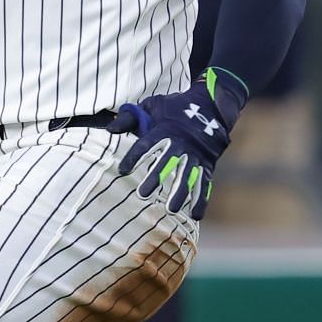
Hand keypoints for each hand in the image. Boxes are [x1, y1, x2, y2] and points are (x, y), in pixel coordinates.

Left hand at [108, 68, 247, 219]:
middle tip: (142, 195)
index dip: (134, 157)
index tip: (122, 170)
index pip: (146, 145)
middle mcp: (181, 144)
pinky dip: (202, 199)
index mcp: (164, 129)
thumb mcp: (151, 106)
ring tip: (172, 210)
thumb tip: (110, 130)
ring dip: (181, 193)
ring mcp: (196, 155)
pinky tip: (196, 215)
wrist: (211, 105)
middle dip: (156, 178)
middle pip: (167, 163)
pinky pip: (205, 183)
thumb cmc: (174, 108)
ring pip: (188, 176)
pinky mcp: (208, 164)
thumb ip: (129, 117)